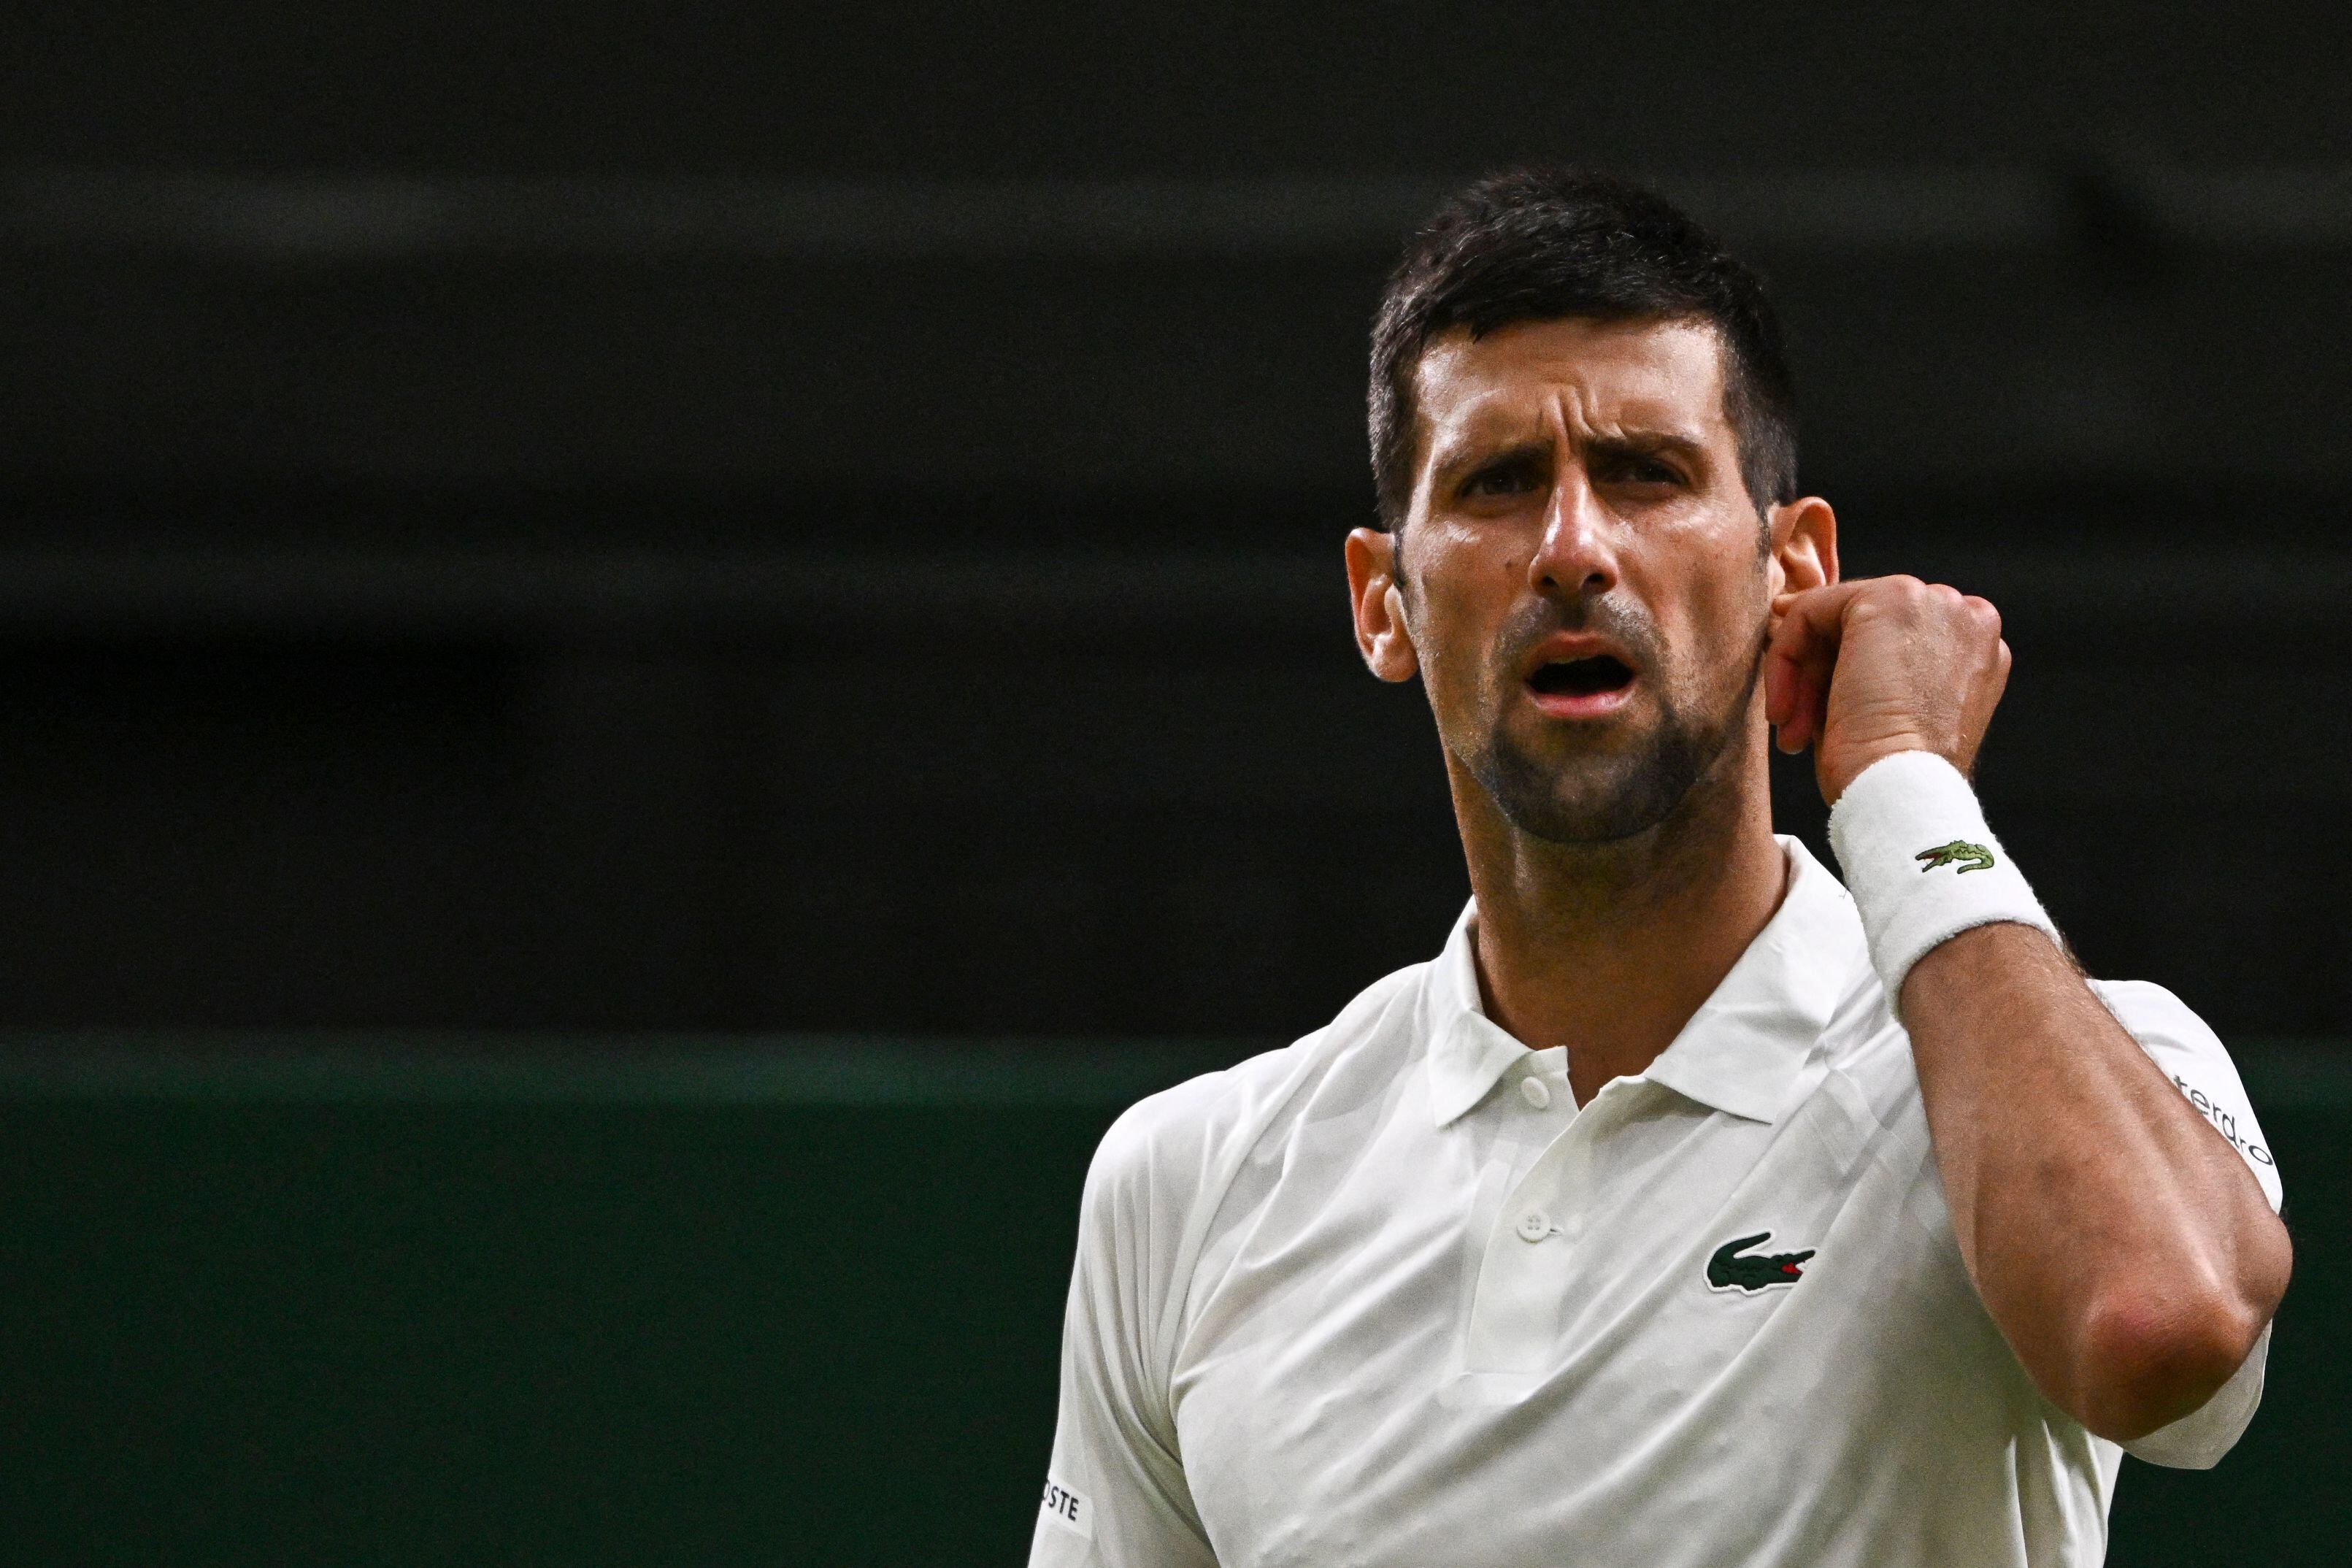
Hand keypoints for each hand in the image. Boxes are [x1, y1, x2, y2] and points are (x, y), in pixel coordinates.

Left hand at [1765, 576, 2010, 803]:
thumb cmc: (1892, 775)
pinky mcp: (1888, 600)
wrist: (1903, 790)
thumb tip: (1805, 640)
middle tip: (1794, 730)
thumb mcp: (1888, 714)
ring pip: (1834, 618)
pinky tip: (1783, 709)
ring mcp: (1933, 601)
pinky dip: (1785, 658)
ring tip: (1790, 732)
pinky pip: (1811, 613)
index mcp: (1975, 648)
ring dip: (1800, 677)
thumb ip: (1866, 669)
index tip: (1807, 712)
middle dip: (1817, 678)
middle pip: (1864, 627)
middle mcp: (1965, 614)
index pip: (1892, 641)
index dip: (1841, 671)